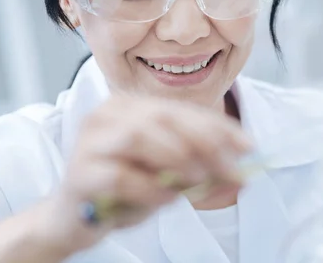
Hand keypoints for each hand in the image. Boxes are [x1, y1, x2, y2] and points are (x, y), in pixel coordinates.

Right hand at [39, 95, 250, 254]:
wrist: (74, 217)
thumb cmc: (126, 189)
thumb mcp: (170, 177)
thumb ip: (203, 172)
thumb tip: (242, 178)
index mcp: (132, 106)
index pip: (183, 110)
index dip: (220, 127)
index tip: (249, 147)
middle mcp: (108, 113)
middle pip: (164, 117)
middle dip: (206, 143)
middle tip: (230, 171)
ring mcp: (90, 141)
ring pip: (140, 136)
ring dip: (178, 160)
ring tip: (198, 181)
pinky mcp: (79, 174)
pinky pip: (120, 176)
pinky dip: (150, 188)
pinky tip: (167, 198)